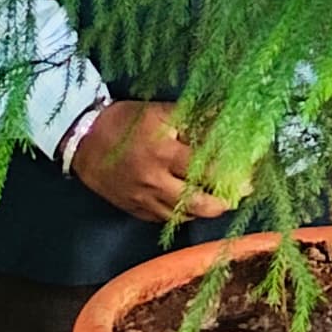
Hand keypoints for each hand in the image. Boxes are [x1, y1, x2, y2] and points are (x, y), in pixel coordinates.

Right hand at [69, 100, 234, 226]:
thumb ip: (194, 120)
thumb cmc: (125, 121)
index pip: (206, 169)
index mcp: (162, 153)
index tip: (249, 172)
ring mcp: (143, 200)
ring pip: (183, 216)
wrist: (83, 140)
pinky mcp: (134, 210)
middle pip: (198, 203)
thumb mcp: (160, 113)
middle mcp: (154, 181)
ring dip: (206, 210)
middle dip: (224, 201)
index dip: (230, 173)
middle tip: (242, 193)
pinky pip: (165, 219)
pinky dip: (182, 214)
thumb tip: (228, 119)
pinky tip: (193, 205)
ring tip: (222, 201)